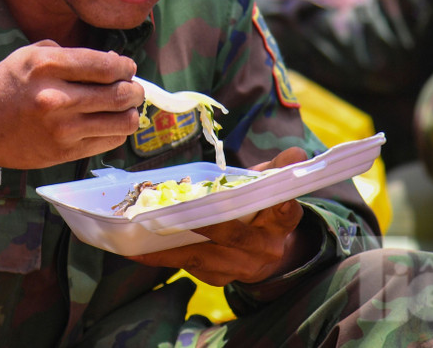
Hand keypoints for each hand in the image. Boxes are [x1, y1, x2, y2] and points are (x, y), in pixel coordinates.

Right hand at [0, 41, 141, 185]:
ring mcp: (61, 129)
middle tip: (133, 89)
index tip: (128, 68)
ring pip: (121, 122)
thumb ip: (70, 54)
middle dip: (135, 90)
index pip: (106, 65)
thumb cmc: (5, 86)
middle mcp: (56, 98)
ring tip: (128, 108)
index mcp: (48, 66)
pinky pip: (108, 142)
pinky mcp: (63, 152)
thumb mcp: (30, 55)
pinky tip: (111, 124)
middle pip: (119, 94)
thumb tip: (112, 61)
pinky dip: (118, 132)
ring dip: (132, 113)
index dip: (125, 67)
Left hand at [126, 147, 313, 285]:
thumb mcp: (272, 188)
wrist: (267, 255)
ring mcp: (239, 267)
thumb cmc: (262, 211)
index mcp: (282, 223)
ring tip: (139, 231)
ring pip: (201, 256)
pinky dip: (161, 257)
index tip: (280, 200)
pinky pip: (187, 266)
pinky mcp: (218, 278)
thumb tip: (297, 153)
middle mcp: (263, 249)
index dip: (283, 207)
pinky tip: (134, 248)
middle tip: (175, 208)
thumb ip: (279, 170)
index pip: (287, 214)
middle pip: (231, 235)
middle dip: (203, 222)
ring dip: (169, 245)